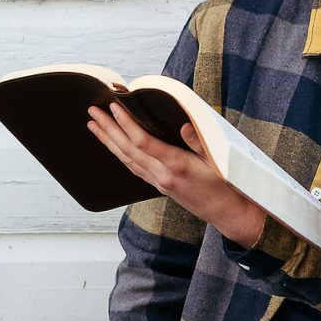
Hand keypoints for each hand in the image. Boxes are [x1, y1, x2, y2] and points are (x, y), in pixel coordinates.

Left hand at [87, 101, 266, 248]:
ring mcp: (159, 182)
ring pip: (126, 160)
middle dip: (108, 129)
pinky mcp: (160, 186)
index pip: (143, 142)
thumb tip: (184, 125)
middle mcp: (162, 175)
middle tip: (92, 112)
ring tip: (94, 126)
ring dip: (108, 142)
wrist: (228, 213)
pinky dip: (120, 154)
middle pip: (127, 150)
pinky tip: (113, 146)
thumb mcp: (218, 160)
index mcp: (176, 165)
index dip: (126, 124)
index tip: (114, 108)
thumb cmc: (227, 185)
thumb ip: (199, 142)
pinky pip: (133, 168)